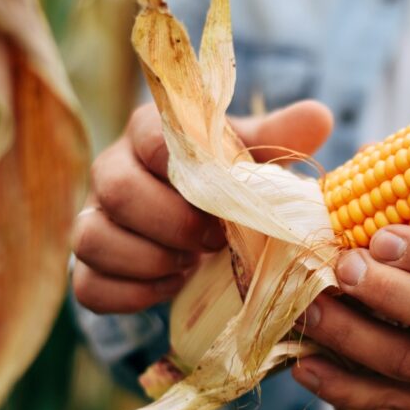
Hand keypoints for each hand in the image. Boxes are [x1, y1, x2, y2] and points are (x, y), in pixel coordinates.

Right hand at [72, 100, 331, 312]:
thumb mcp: (255, 160)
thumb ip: (280, 138)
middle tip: (214, 242)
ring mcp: (95, 220)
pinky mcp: (90, 268)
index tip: (223, 202)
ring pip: (91, 238)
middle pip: (115, 188)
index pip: (149, 135)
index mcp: (150, 135)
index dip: (184, 171)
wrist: (207, 235)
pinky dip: (134, 294)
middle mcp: (112, 171)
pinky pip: (90, 287)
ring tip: (192, 266)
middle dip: (170, 222)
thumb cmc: (230, 188)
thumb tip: (320, 116)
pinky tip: (172, 286)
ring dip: (150, 259)